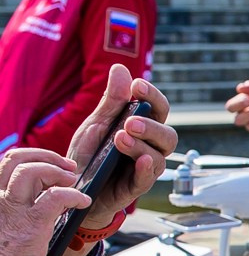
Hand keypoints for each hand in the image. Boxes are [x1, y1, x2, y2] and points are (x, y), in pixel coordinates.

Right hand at [0, 148, 91, 255]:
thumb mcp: (6, 227)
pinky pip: (56, 197)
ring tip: (73, 181)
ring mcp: (13, 210)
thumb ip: (19, 210)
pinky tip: (83, 202)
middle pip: (16, 159)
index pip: (6, 163)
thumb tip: (45, 197)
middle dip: (46, 156)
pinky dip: (74, 194)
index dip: (32, 158)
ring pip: (30, 171)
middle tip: (67, 166)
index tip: (52, 166)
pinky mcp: (31, 224)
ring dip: (57, 170)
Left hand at [61, 64, 178, 230]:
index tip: (137, 86)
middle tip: (129, 122)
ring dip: (142, 145)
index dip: (152, 96)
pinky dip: (146, 168)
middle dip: (151, 126)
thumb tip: (120, 69)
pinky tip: (140, 159)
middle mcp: (150, 147)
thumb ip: (111, 100)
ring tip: (120, 139)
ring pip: (160, 155)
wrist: (74, 185)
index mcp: (144, 128)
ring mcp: (146, 167)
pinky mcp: (136, 186)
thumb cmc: (90, 154)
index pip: (159, 109)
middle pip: (168, 134)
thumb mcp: (96, 123)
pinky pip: (149, 177)